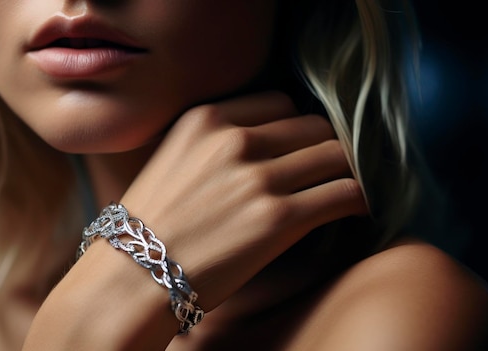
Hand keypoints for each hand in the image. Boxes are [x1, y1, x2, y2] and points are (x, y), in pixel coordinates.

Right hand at [23, 91, 365, 349]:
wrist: (128, 279)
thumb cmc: (146, 228)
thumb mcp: (174, 161)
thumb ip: (217, 144)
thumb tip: (268, 148)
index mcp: (207, 119)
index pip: (281, 103)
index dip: (297, 129)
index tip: (303, 149)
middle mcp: (234, 139)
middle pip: (313, 126)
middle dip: (325, 148)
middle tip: (328, 171)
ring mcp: (258, 177)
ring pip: (336, 155)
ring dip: (347, 171)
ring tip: (347, 189)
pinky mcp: (278, 218)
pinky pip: (344, 193)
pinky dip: (358, 198)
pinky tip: (357, 209)